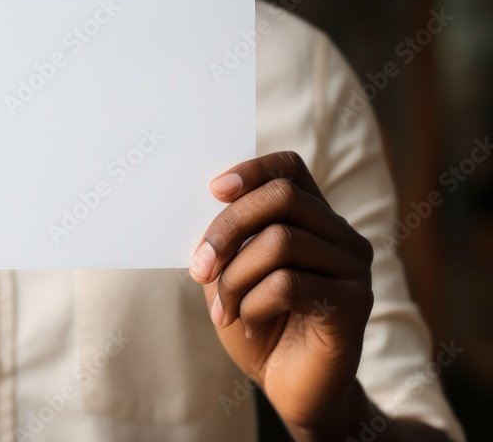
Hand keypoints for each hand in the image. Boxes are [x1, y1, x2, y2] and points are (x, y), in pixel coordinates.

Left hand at [189, 151, 373, 430]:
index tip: (213, 190)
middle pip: (281, 198)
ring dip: (235, 278)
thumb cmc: (258, 323)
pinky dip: (253, 303)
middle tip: (199, 269)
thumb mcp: (231, 274)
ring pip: (281, 242)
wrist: (290, 387)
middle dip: (228, 229)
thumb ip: (228, 238)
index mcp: (312, 220)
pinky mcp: (354, 303)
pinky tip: (248, 322)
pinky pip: (289, 284)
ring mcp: (353, 267)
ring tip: (225, 309)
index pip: (289, 168)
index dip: (251, 169)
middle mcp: (340, 235)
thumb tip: (208, 202)